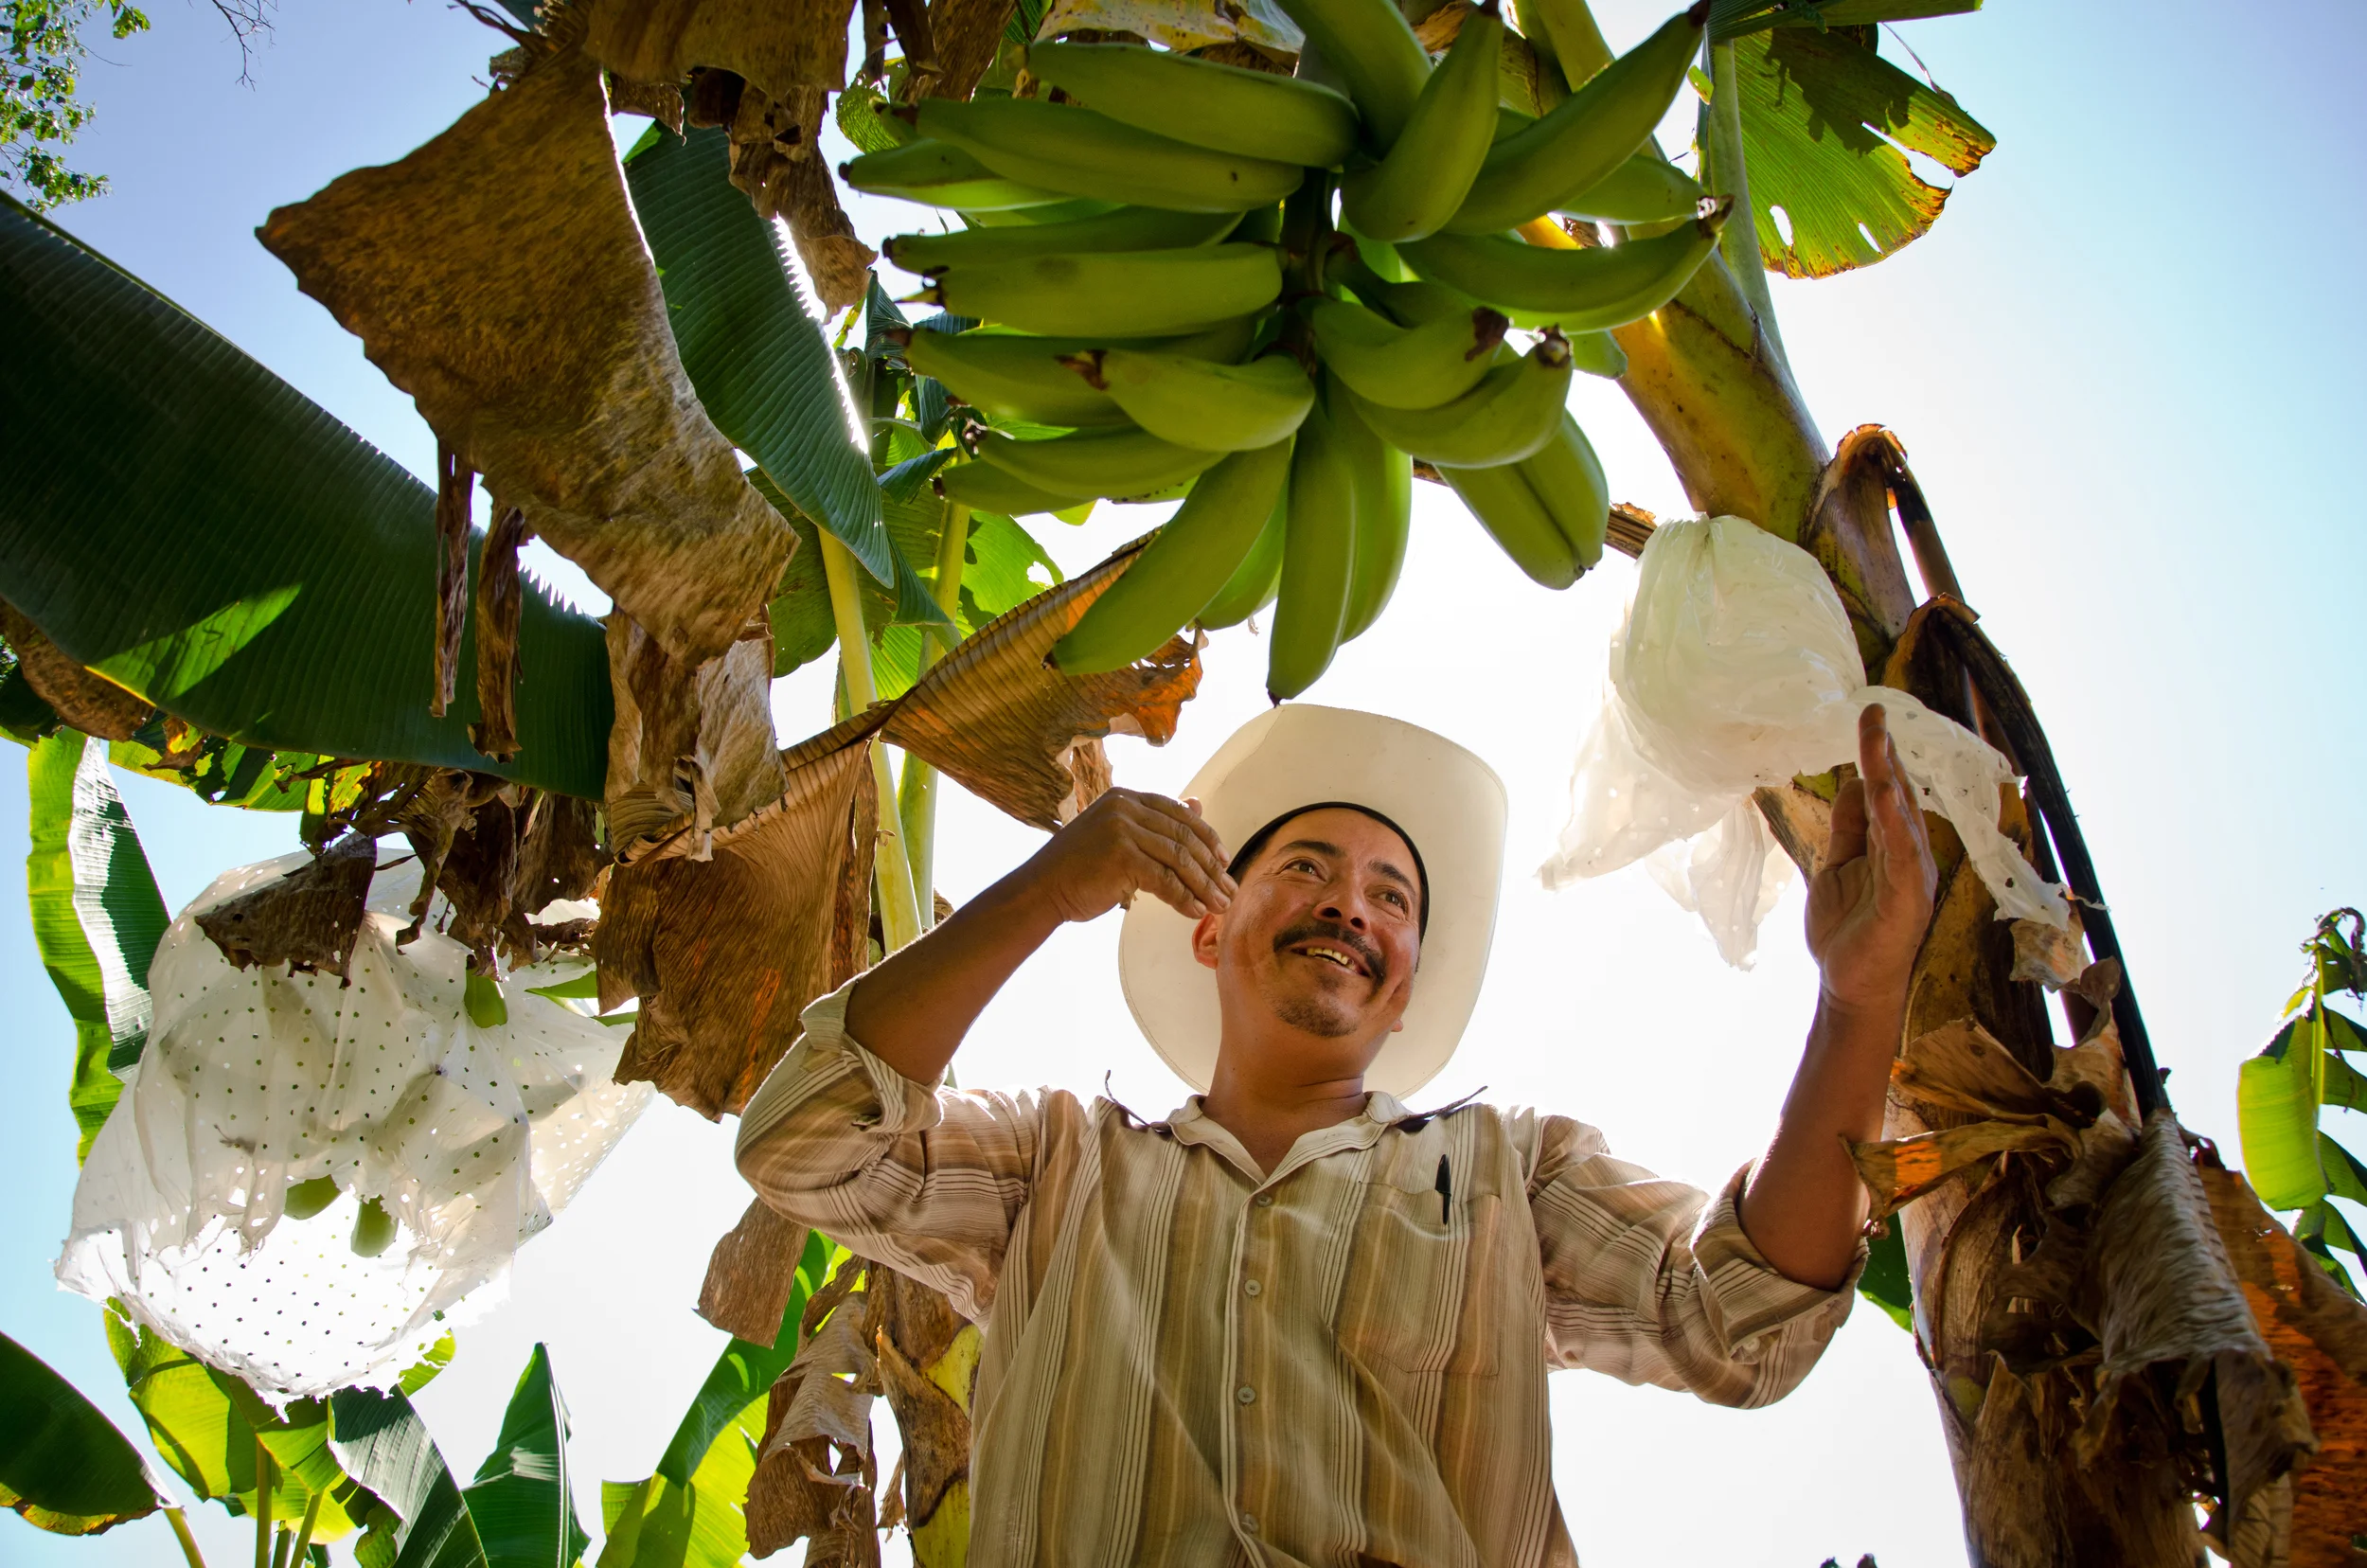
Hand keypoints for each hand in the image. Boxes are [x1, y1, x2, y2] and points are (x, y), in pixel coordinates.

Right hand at [1018, 788, 1235, 924]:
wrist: (1040, 890)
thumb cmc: (1078, 868)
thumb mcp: (1118, 836)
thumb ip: (1155, 822)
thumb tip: (1197, 805)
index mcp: (1125, 797)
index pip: (1177, 814)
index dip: (1206, 837)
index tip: (1224, 860)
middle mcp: (1124, 807)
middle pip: (1183, 836)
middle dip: (1211, 866)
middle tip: (1229, 889)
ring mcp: (1122, 830)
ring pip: (1179, 859)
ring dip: (1204, 885)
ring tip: (1219, 905)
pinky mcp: (1122, 856)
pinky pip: (1165, 880)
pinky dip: (1184, 898)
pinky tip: (1195, 912)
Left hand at [1805, 704, 1937, 1016]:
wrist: (1848, 984)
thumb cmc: (1847, 930)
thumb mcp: (1837, 866)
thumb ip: (1848, 828)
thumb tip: (1854, 784)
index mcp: (1894, 846)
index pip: (1888, 791)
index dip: (1879, 754)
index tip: (1869, 716)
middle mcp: (1910, 854)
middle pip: (1900, 793)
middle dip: (1886, 752)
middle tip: (1873, 711)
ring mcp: (1912, 875)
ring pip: (1903, 815)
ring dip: (1890, 774)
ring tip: (1876, 737)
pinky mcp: (1908, 898)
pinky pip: (1903, 853)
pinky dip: (1895, 821)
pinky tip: (1885, 793)